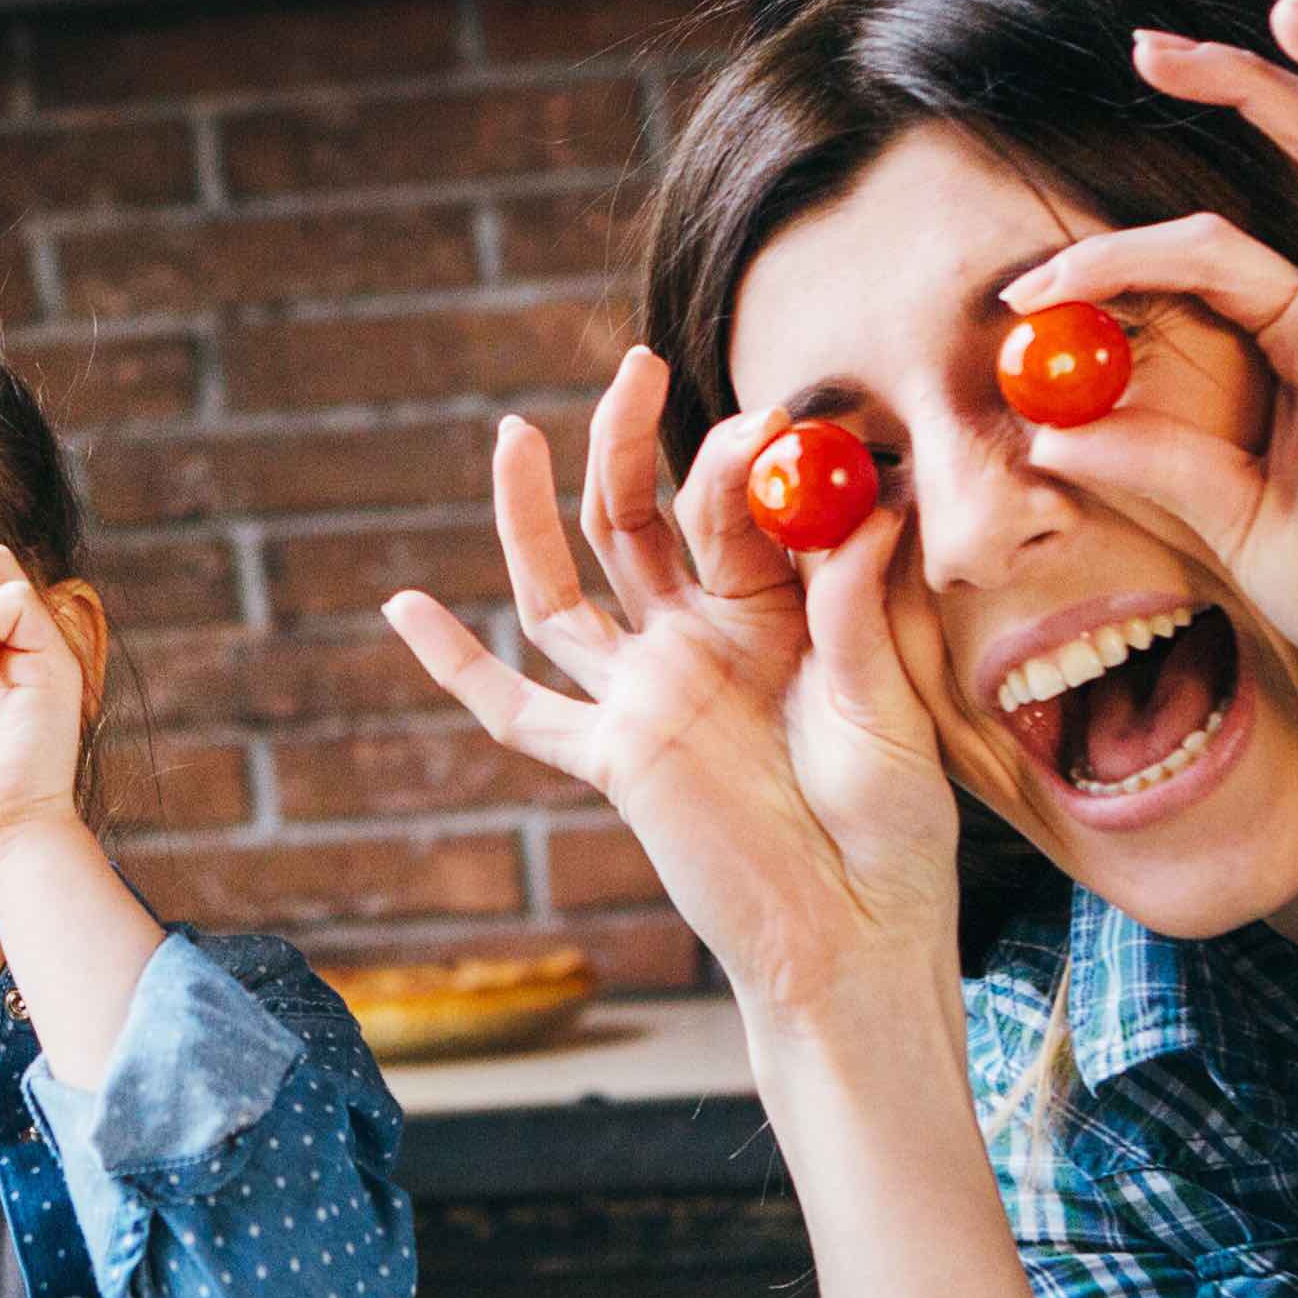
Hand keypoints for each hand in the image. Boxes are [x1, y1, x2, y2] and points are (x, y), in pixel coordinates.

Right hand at [384, 349, 961, 1026]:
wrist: (855, 932)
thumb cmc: (894, 826)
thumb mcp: (888, 705)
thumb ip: (858, 612)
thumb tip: (862, 505)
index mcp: (775, 614)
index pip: (735, 510)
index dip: (742, 462)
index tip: (776, 421)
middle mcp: (700, 642)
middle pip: (637, 522)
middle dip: (629, 442)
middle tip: (635, 365)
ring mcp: (648, 695)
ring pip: (566, 589)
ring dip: (530, 513)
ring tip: (511, 431)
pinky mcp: (613, 757)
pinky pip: (519, 710)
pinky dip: (457, 666)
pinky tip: (402, 608)